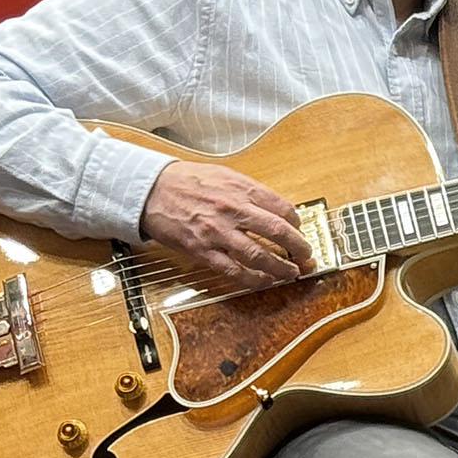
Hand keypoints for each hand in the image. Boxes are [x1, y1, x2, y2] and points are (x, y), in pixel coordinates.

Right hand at [140, 161, 315, 287]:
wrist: (151, 190)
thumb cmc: (187, 181)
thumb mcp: (226, 176)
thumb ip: (250, 192)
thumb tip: (274, 208)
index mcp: (243, 189)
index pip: (283, 208)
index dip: (297, 223)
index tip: (300, 230)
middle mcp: (234, 210)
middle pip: (278, 232)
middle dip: (298, 247)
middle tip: (306, 255)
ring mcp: (219, 232)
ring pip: (259, 255)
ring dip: (280, 267)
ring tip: (291, 273)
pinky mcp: (202, 250)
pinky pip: (233, 270)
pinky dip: (253, 279)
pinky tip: (264, 281)